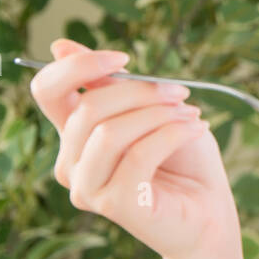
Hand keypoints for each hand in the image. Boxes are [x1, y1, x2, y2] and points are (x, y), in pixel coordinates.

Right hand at [29, 39, 240, 258]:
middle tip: (180, 93)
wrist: (211, 212)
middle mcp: (71, 162)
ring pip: (109, 131)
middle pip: (88, 107)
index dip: (79, 66)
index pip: (47, 90)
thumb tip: (60, 45)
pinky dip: (172, 133)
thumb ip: (110, 84)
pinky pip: (138, 155)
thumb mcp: (151, 110)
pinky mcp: (113, 204)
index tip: (124, 59)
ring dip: (158, 114)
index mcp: (75, 134)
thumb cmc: (184, 161)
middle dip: (141, 91)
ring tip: (191, 115)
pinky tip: (196, 129)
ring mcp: (87, 187)